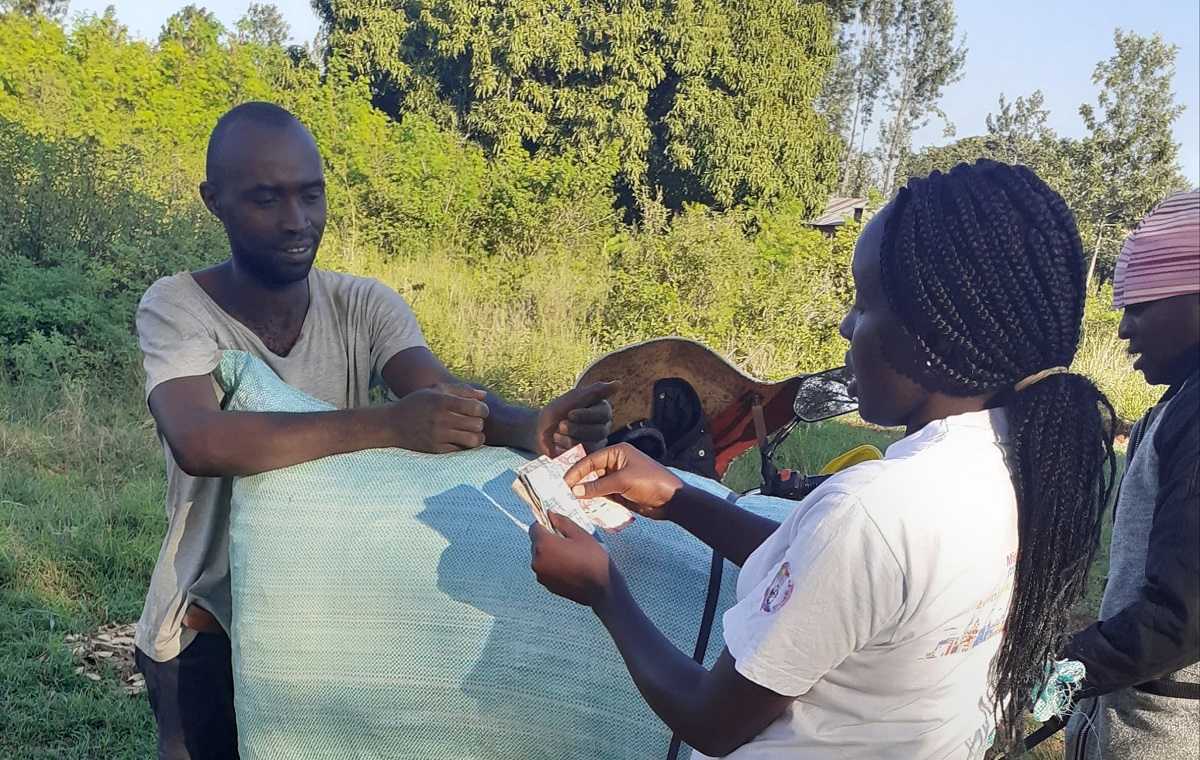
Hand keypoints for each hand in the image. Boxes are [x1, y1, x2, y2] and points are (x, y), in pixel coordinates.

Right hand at [389, 382, 488, 453]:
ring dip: (477, 436)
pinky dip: (464, 444)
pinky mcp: (436, 449)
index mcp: (442, 402)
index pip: (475, 407)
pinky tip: (460, 438)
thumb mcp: (435, 390)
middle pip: (477, 424)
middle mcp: (441, 419)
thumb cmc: (417, 403)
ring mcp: (438, 436)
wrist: (392, 424)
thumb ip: (461, 390)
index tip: (480, 410)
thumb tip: (484, 395)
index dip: (483, 409)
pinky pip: (461, 449)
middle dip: (480, 422)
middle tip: (474, 421)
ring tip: (472, 432)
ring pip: (473, 440)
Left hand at [529, 512, 616, 606]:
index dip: (544, 524)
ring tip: (568, 556)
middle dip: (547, 539)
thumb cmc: (592, 558)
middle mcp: (537, 560)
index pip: (534, 528)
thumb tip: (550, 514)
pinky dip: (552, 566)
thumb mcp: (580, 534)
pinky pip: (545, 569)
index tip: (556, 526)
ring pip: (540, 557)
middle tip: (566, 542)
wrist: (600, 588)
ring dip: (549, 553)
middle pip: (536, 543)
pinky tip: (568, 567)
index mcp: (543, 544)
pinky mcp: (546, 585)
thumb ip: (562, 521)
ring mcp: (540, 574)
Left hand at [536, 381, 617, 456]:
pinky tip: (558, 446)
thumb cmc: (557, 411)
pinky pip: (583, 458)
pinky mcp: (586, 458)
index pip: (603, 414)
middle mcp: (602, 428)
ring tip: (556, 436)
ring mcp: (595, 444)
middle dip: (575, 428)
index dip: (586, 415)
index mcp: (602, 412)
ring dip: (569, 440)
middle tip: (560, 425)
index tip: (569, 413)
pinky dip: (567, 451)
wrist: (540, 431)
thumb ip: (595, 391)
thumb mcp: (573, 398)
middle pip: (598, 431)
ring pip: (591, 446)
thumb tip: (619, 384)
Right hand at [563, 443, 683, 520]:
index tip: (564, 481)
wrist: (672, 500)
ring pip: (597, 487)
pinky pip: (604, 497)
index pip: (591, 460)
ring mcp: (619, 480)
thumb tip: (576, 490)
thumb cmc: (650, 482)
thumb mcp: (623, 481)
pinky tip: (586, 509)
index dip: (576, 470)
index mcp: (618, 453)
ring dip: (587, 495)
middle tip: (564, 493)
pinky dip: (596, 503)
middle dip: (580, 483)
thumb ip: (598, 486)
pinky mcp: (622, 494)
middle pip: (592, 473)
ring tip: (571, 503)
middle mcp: (616, 464)